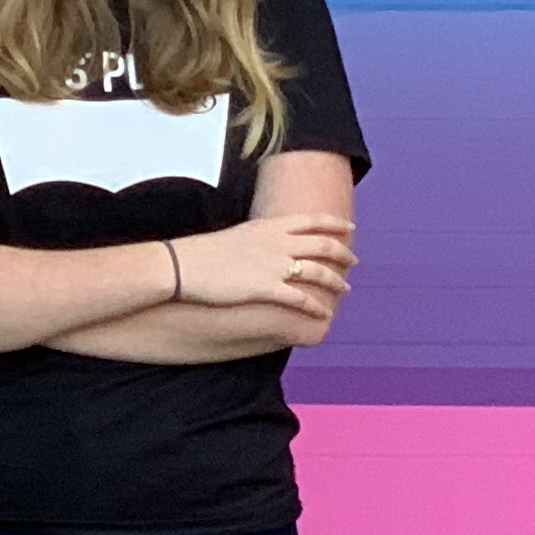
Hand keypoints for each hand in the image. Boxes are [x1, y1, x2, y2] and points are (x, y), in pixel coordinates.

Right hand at [172, 210, 355, 316]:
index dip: (334, 224)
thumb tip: (265, 244)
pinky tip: (324, 314)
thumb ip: (258, 238)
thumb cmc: (201, 253)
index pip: (312, 220)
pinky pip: (302, 299)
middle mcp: (277, 242)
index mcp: (269, 227)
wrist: (181, 266)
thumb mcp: (235, 236)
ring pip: (319, 271)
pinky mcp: (266, 288)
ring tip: (345, 288)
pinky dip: (317, 307)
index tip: (349, 227)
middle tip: (354, 261)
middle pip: (323, 244)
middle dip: (343, 253)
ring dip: (336, 280)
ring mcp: (274, 265)